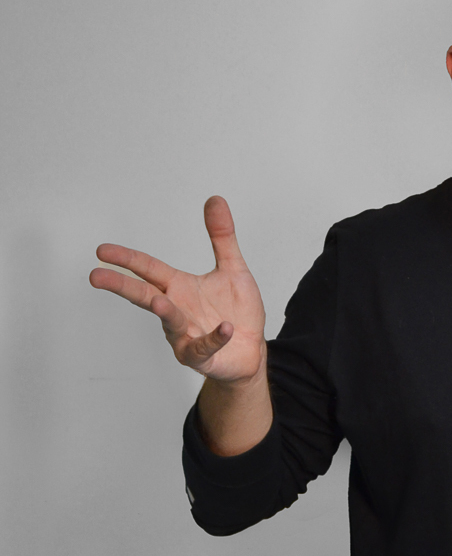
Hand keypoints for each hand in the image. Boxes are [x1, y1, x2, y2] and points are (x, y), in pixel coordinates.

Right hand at [90, 195, 266, 382]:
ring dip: (165, 312)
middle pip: (145, 294)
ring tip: (160, 303)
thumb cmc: (237, 312)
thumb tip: (215, 199)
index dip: (127, 259)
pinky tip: (225, 328)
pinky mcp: (202, 356)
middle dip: (121, 285)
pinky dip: (214, 337)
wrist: (250, 350)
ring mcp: (185, 335)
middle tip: (96, 277)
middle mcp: (176, 309)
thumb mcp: (233, 269)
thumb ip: (222, 237)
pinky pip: (205, 347)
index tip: (102, 251)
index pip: (147, 269)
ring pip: (170, 322)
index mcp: (178, 287)